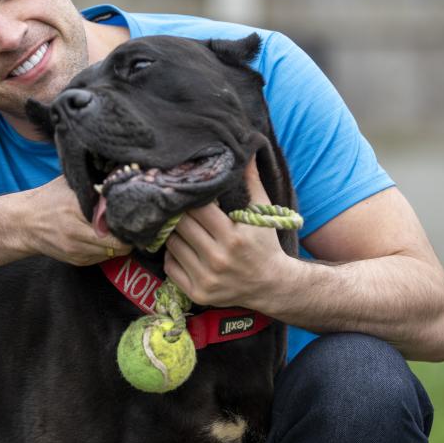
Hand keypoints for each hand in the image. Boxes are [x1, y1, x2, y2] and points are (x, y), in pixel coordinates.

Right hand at [22, 176, 130, 264]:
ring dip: (121, 243)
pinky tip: (106, 236)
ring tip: (120, 228)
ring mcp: (76, 251)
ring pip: (113, 253)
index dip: (127, 219)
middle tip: (132, 222)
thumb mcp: (69, 183)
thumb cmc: (49, 198)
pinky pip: (103, 258)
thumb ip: (94, 182)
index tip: (134, 211)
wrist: (23, 223)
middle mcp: (75, 234)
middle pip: (118, 244)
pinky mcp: (77, 261)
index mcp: (74, 210)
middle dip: (129, 234)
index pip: (112, 222)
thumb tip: (122, 176)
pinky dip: (109, 249)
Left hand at [163, 160, 289, 307]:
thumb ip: (251, 181)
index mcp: (233, 237)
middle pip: (181, 226)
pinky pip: (170, 266)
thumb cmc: (265, 244)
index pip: (197, 210)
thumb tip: (247, 149)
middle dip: (179, 214)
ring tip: (183, 227)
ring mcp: (206, 279)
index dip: (191, 199)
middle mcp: (218, 259)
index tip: (188, 192)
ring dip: (174, 233)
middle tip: (179, 206)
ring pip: (172, 244)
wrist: (273, 286)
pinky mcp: (197, 293)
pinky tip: (184, 247)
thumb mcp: (263, 212)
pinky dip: (172, 255)